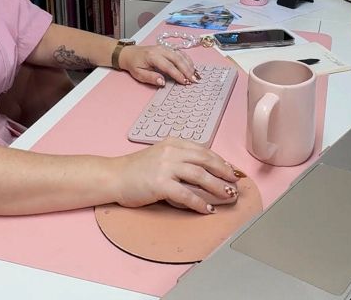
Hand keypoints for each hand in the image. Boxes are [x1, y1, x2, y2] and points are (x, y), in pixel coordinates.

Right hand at [111, 138, 239, 213]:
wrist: (114, 177)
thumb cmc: (136, 170)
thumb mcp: (160, 156)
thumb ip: (179, 159)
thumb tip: (204, 172)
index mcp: (173, 142)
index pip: (203, 150)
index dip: (221, 161)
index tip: (232, 170)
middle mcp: (171, 151)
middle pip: (206, 160)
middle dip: (224, 172)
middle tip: (236, 182)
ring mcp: (166, 166)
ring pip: (200, 176)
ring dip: (217, 187)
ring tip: (228, 195)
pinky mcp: (160, 183)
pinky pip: (186, 194)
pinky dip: (200, 202)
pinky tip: (208, 209)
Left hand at [118, 44, 198, 85]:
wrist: (129, 53)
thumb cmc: (134, 64)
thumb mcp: (139, 74)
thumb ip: (151, 78)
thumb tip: (163, 82)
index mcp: (153, 56)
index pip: (169, 66)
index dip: (178, 74)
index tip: (184, 82)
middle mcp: (160, 50)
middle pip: (177, 59)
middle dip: (187, 70)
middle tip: (194, 80)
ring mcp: (165, 48)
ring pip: (180, 55)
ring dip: (189, 65)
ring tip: (195, 75)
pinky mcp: (167, 48)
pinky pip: (180, 53)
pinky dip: (187, 60)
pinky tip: (192, 67)